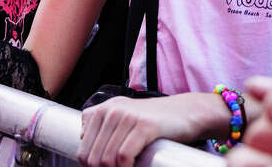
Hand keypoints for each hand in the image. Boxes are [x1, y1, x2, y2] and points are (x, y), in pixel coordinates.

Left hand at [79, 92, 222, 165]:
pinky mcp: (144, 125)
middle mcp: (112, 110)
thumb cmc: (156, 123)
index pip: (83, 150)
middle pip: (92, 158)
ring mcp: (128, 116)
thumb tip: (87, 161)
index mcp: (102, 110)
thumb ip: (104, 133)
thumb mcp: (124, 121)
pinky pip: (123, 157)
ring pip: (106, 160)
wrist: (188, 112)